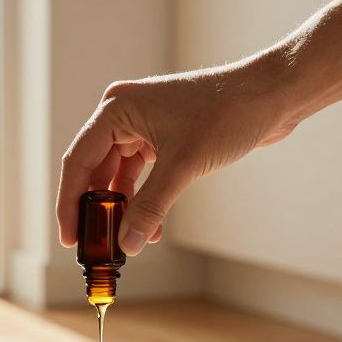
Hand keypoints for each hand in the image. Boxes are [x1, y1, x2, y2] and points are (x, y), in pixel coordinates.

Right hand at [56, 50, 301, 255]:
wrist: (272, 96)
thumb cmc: (228, 113)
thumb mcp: (184, 165)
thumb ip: (150, 207)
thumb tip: (127, 243)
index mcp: (117, 110)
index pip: (78, 161)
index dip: (70, 203)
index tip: (70, 236)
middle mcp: (124, 115)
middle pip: (95, 171)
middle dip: (97, 211)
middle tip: (96, 245)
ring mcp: (144, 126)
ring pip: (119, 177)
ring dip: (123, 210)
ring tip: (126, 242)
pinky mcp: (164, 137)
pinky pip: (142, 176)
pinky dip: (144, 201)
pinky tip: (150, 228)